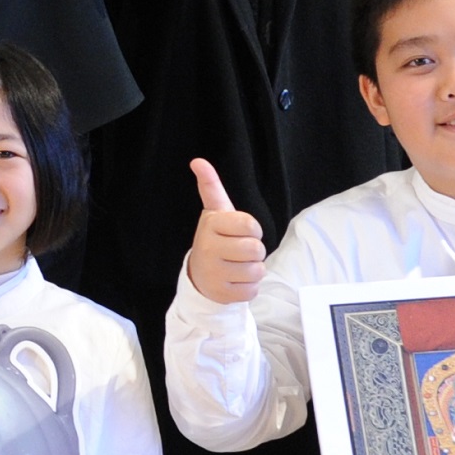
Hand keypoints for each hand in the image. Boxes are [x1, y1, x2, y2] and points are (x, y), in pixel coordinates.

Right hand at [184, 159, 266, 306]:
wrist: (200, 275)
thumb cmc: (216, 239)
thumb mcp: (215, 212)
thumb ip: (210, 186)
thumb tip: (198, 160)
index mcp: (211, 224)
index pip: (251, 225)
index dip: (252, 230)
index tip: (240, 232)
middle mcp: (208, 247)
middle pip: (256, 249)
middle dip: (254, 252)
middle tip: (239, 252)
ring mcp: (213, 273)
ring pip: (256, 271)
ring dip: (253, 270)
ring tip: (237, 266)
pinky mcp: (221, 293)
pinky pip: (252, 290)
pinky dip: (249, 288)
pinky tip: (234, 281)